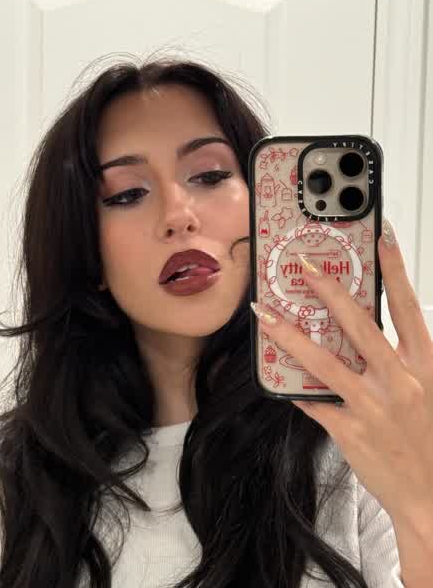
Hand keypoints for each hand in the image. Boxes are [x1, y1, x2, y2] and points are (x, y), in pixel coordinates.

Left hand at [251, 218, 432, 530]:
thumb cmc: (431, 442)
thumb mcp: (428, 393)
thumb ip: (404, 363)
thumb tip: (373, 338)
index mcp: (424, 366)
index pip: (409, 308)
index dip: (395, 271)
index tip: (380, 239)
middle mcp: (399, 381)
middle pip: (360, 325)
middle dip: (330, 292)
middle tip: (306, 268)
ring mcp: (373, 406)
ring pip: (325, 361)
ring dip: (291, 335)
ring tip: (266, 316)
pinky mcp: (350, 430)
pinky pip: (314, 402)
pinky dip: (295, 388)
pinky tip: (277, 377)